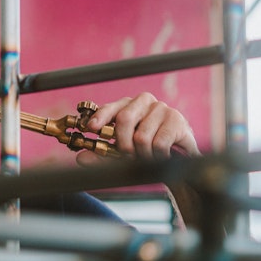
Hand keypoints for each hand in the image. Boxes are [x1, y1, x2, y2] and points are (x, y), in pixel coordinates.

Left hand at [76, 92, 199, 165]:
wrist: (179, 157)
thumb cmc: (147, 150)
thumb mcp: (122, 153)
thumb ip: (102, 156)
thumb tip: (81, 159)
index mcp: (127, 105)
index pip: (110, 108)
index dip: (100, 117)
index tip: (91, 127)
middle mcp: (143, 102)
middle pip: (124, 119)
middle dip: (122, 143)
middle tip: (126, 155)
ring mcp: (161, 108)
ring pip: (141, 136)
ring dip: (142, 154)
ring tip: (147, 157)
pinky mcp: (176, 120)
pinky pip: (159, 143)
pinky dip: (157, 155)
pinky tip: (161, 156)